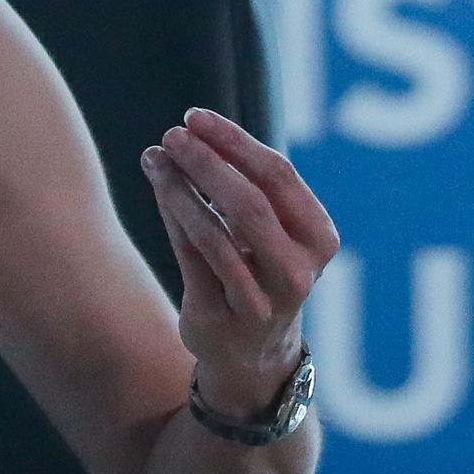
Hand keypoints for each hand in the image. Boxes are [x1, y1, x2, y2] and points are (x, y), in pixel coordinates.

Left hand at [140, 108, 339, 417]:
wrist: (255, 356)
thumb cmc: (263, 271)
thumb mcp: (274, 231)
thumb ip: (248, 187)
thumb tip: (193, 133)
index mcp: (319, 239)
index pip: (278, 176)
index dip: (234, 142)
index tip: (196, 117)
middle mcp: (297, 272)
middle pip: (249, 203)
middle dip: (207, 162)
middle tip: (172, 134)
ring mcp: (259, 301)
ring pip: (214, 233)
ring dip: (179, 188)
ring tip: (154, 156)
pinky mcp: (220, 318)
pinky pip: (190, 258)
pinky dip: (172, 217)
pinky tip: (159, 188)